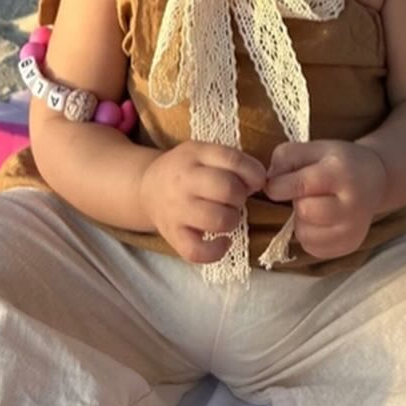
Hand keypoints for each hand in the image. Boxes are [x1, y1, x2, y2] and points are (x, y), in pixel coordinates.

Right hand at [140, 142, 265, 263]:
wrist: (146, 188)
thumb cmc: (185, 170)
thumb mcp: (204, 153)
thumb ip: (232, 161)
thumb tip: (259, 181)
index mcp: (195, 154)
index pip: (232, 160)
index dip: (253, 172)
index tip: (255, 181)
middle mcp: (183, 180)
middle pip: (228, 189)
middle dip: (241, 197)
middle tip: (234, 199)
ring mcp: (177, 209)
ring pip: (219, 220)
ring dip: (233, 220)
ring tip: (227, 216)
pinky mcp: (172, 235)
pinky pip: (197, 251)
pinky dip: (216, 251)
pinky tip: (223, 241)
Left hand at [264, 141, 387, 260]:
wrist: (375, 180)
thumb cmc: (340, 161)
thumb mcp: (315, 147)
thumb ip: (287, 157)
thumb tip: (268, 181)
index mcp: (342, 173)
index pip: (300, 185)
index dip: (278, 185)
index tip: (276, 183)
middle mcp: (353, 204)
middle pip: (304, 212)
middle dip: (297, 201)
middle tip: (306, 192)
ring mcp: (353, 229)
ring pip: (305, 234)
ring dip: (301, 220)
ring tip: (316, 205)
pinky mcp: (349, 246)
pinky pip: (312, 247)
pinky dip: (309, 234)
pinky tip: (321, 219)